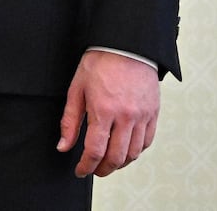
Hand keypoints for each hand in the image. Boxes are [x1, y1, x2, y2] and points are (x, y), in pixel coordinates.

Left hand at [57, 49, 159, 177]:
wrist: (126, 45)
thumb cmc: (99, 63)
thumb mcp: (77, 88)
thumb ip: (70, 120)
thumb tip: (63, 146)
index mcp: (104, 110)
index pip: (95, 151)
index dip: (86, 166)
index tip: (80, 170)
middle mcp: (126, 116)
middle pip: (116, 157)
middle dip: (103, 169)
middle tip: (94, 169)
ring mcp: (142, 115)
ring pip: (134, 153)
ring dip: (120, 163)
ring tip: (108, 162)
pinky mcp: (153, 112)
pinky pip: (147, 141)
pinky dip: (136, 151)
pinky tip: (125, 149)